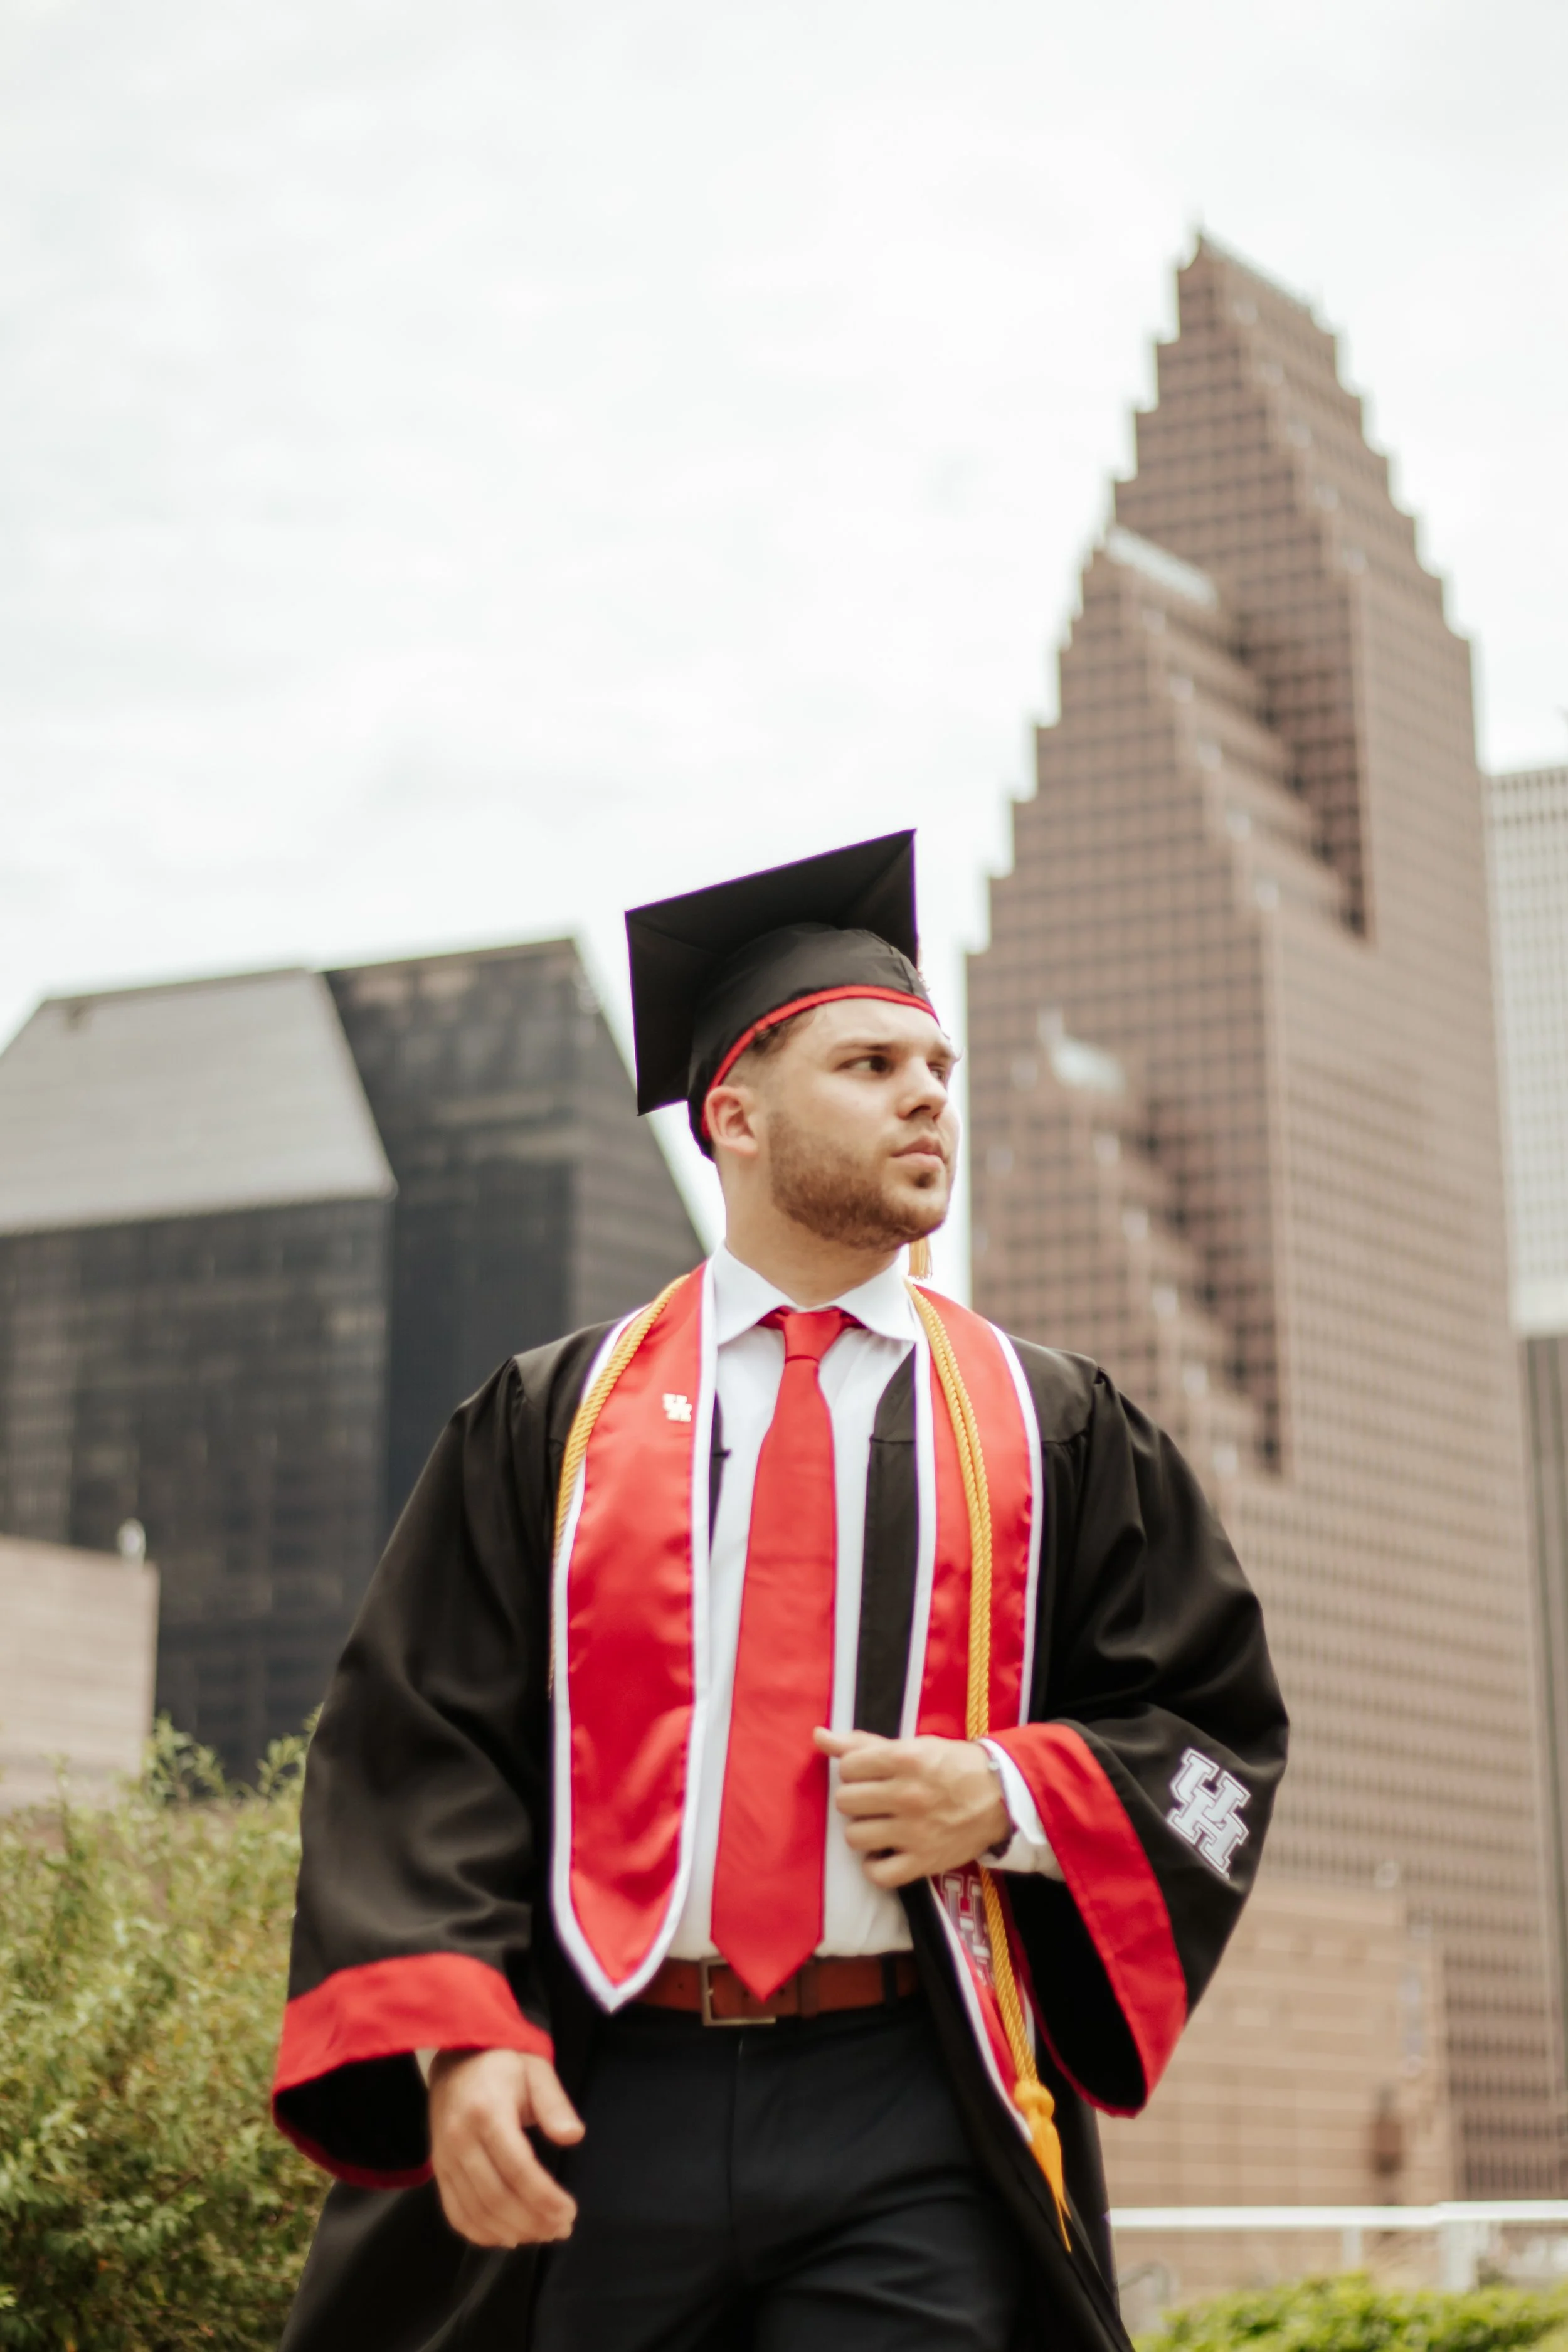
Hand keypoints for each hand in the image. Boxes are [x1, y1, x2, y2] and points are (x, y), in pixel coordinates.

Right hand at [428, 2048, 583, 2246]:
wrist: (456, 2061)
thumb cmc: (503, 2065)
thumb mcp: (536, 2070)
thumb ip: (554, 2104)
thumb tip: (573, 2137)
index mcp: (487, 2113)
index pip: (518, 2169)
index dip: (544, 2198)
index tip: (570, 2212)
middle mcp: (460, 2140)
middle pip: (497, 2197)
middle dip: (533, 2220)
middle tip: (562, 2228)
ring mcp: (445, 2160)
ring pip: (476, 2212)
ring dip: (512, 2232)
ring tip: (543, 2234)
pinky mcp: (438, 2172)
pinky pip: (456, 2213)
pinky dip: (481, 2234)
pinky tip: (508, 2237)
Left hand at [814, 1727, 1009, 1887]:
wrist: (1000, 1797)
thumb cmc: (952, 1765)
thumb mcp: (912, 1746)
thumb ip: (863, 1743)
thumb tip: (819, 1736)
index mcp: (904, 1760)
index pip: (847, 1767)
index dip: (854, 1771)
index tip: (869, 1774)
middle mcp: (907, 1795)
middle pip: (845, 1802)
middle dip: (855, 1799)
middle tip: (874, 1800)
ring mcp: (914, 1832)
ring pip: (855, 1837)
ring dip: (863, 1830)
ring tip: (879, 1825)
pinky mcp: (924, 1862)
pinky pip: (878, 1874)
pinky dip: (875, 1867)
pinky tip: (884, 1853)